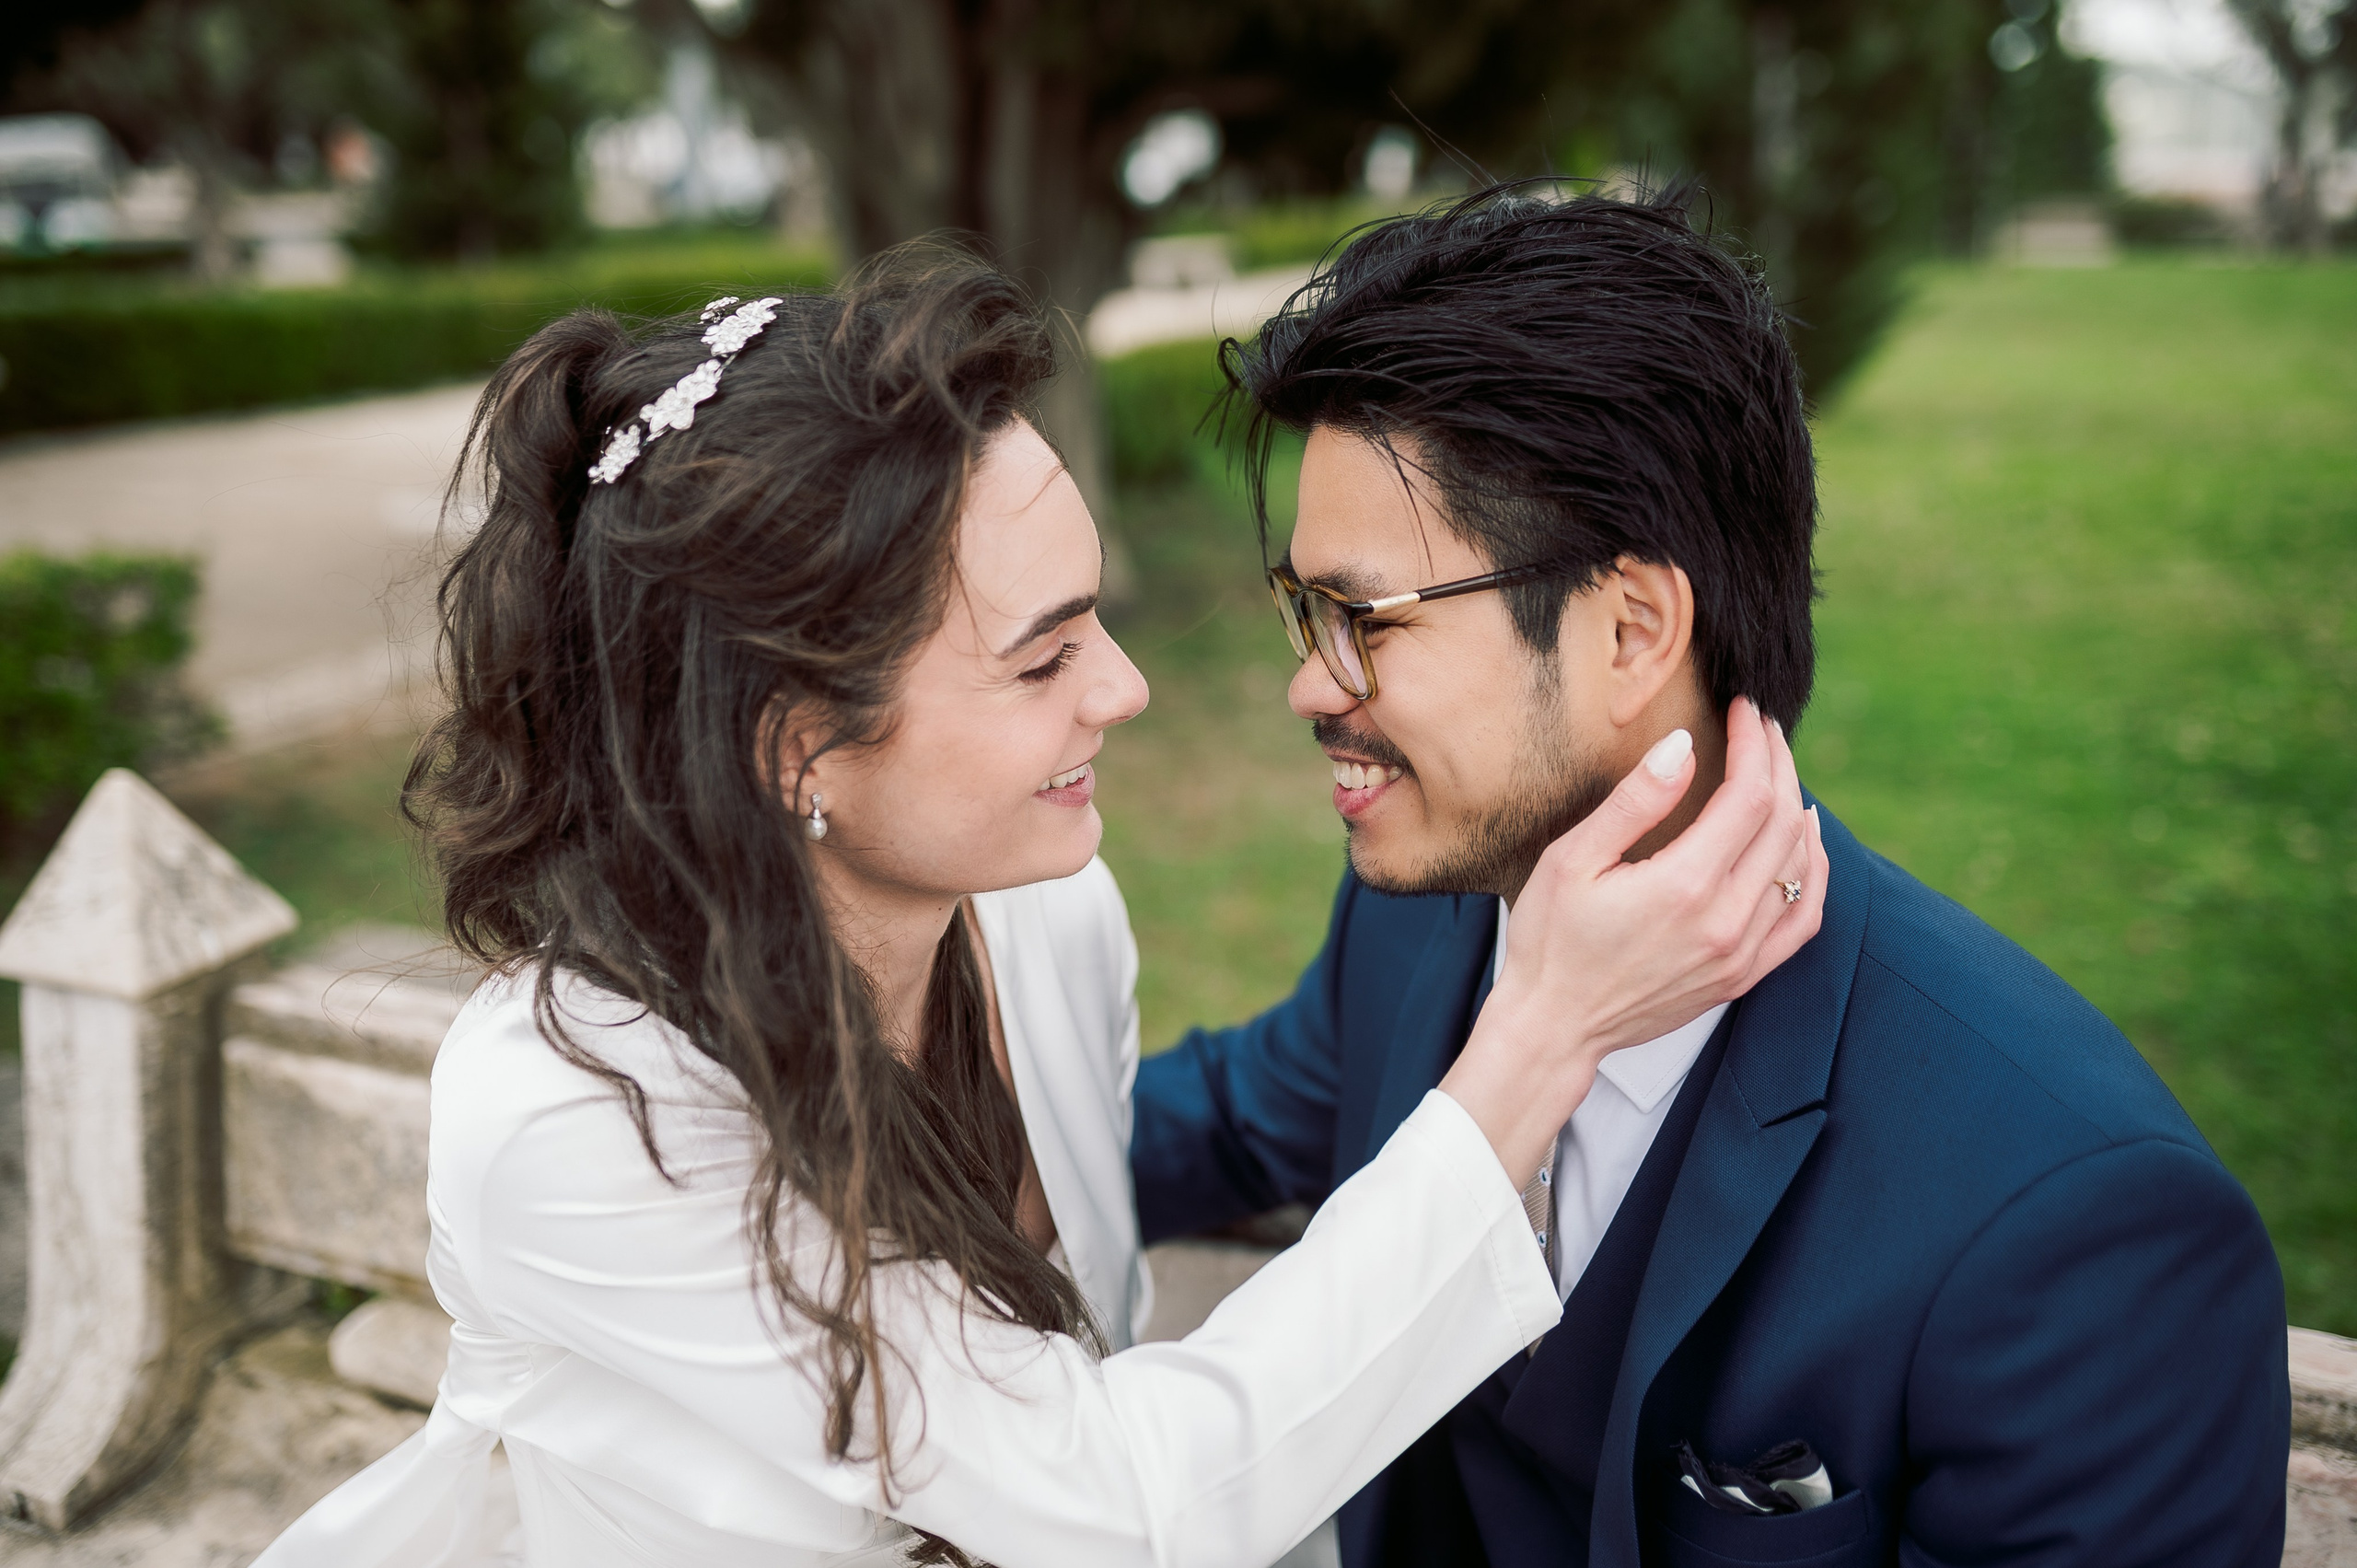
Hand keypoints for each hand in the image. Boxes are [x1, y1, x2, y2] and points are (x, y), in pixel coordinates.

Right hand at [1438, 697, 1827, 1184]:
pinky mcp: (1742, 977)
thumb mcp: (1572, 860)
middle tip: (1763, 730)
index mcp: (1684, 886)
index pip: (1748, 795)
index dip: (1755, 744)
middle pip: (1783, 823)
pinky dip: (1812, 872)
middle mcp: (1725, 921)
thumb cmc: (1550, 940)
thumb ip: (1635, 802)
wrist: (1554, 1025)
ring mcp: (1741, 954)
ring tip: (1778, 772)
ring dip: (1797, 809)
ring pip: (1799, 866)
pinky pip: (1803, 918)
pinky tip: (1803, 842)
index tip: (1744, 711)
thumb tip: (1685, 746)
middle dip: (1779, 765)